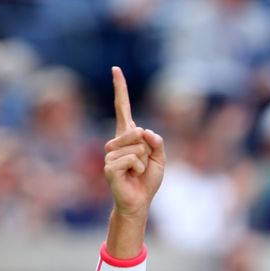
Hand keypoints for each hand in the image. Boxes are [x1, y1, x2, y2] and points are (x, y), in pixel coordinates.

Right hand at [104, 67, 164, 218]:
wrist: (139, 201)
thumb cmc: (147, 179)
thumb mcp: (160, 158)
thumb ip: (157, 142)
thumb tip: (144, 131)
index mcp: (127, 137)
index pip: (122, 108)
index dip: (120, 89)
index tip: (116, 69)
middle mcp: (115, 142)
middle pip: (137, 131)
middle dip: (148, 149)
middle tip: (142, 163)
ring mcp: (110, 154)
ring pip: (137, 147)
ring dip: (144, 161)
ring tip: (137, 171)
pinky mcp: (109, 167)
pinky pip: (133, 159)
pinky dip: (140, 168)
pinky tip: (133, 176)